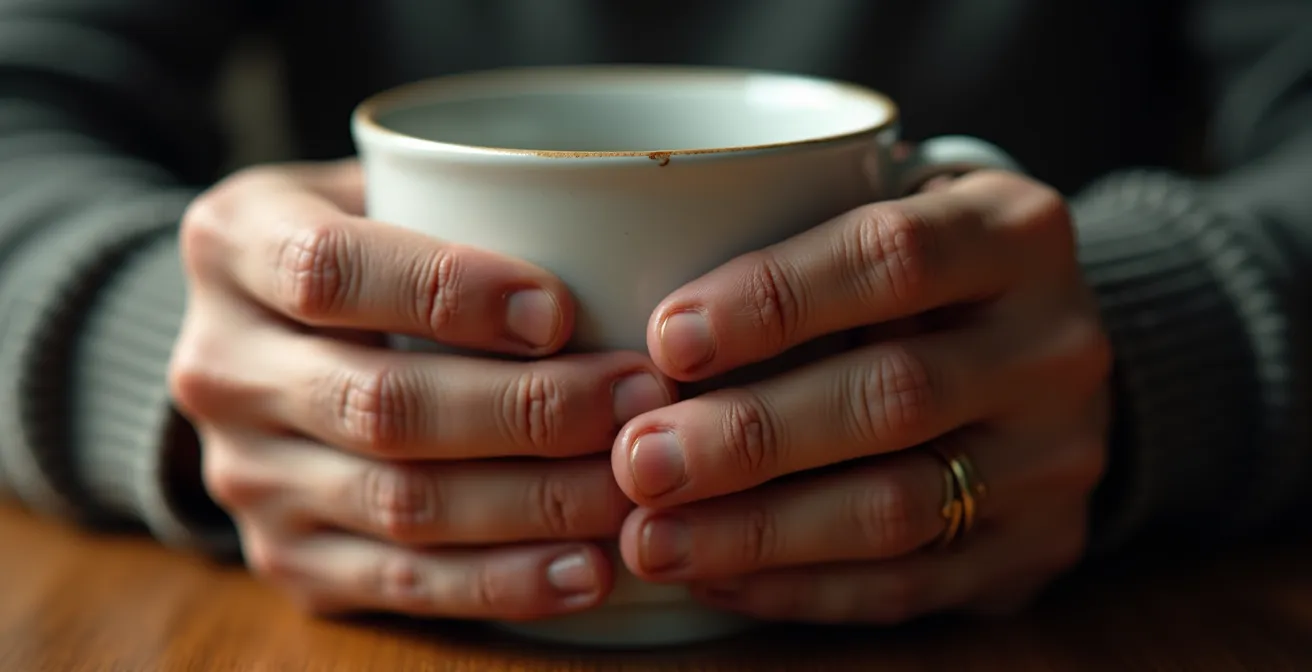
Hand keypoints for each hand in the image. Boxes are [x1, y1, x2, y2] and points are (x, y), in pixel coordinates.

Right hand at [170, 161, 674, 620]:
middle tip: (637, 397)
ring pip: (400, 504)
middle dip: (527, 410)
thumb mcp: (377, 183)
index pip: (330, 270)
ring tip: (634, 485)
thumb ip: (462, 195)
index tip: (559, 310)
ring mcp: (247, 475)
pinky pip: (402, 582)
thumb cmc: (365, 244)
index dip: (447, 291)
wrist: (262, 342)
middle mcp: (219, 366)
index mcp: (233, 244)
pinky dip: (504, 581)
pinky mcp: (285, 557)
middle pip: (381, 403)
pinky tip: (587, 569)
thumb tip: (621, 234)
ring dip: (535, 501)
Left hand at [610, 170, 1111, 622]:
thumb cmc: (919, 272)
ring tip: (651, 538)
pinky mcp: (1038, 547)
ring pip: (899, 508)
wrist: (1041, 351)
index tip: (666, 337)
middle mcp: (1054, 346)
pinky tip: (714, 575)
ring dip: (759, 530)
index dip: (776, 298)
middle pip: (894, 396)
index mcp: (1014, 232)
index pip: (895, 256)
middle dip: (750, 436)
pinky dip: (800, 586)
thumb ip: (792, 229)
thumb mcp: (887, 206)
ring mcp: (1057, 458)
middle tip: (636, 460)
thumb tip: (627, 306)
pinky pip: (909, 584)